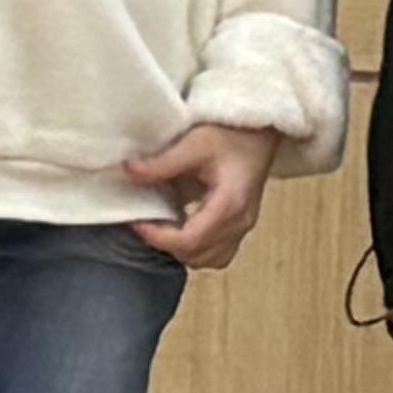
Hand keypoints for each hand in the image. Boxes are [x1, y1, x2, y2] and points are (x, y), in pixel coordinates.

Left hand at [123, 120, 277, 267]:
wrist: (261, 133)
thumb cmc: (235, 136)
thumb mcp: (196, 143)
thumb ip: (163, 162)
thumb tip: (130, 171)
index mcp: (229, 203)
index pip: (190, 240)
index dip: (159, 237)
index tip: (138, 223)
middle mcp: (240, 221)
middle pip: (197, 255)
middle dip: (167, 243)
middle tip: (147, 222)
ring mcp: (243, 227)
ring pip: (208, 260)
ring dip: (182, 250)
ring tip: (165, 227)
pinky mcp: (242, 226)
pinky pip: (218, 255)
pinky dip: (198, 250)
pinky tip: (185, 230)